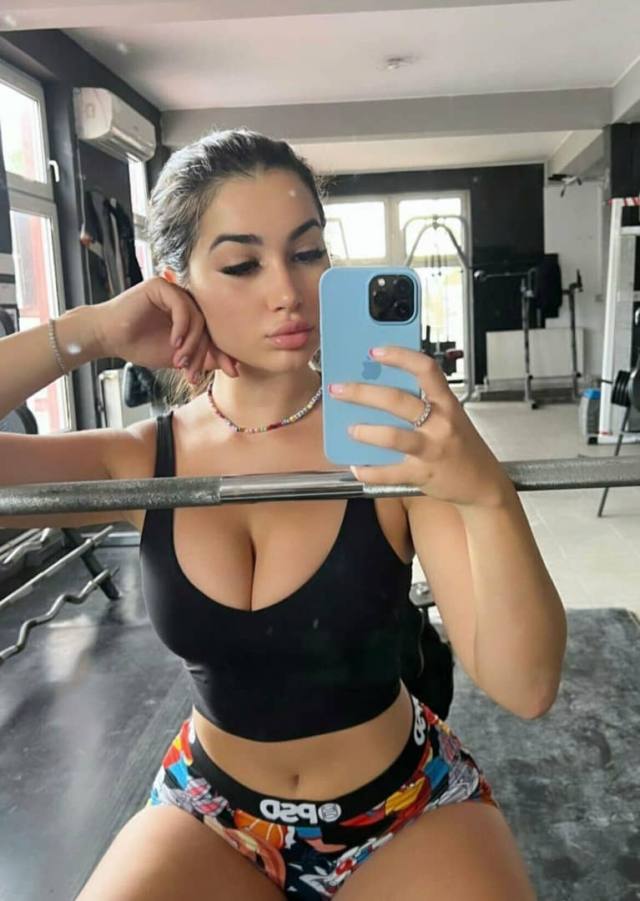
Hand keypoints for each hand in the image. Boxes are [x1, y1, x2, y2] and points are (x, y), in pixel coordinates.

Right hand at [93, 276, 237, 381]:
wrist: (108, 339)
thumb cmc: (139, 346)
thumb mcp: (178, 357)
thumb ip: (202, 357)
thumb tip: (232, 365)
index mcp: (190, 315)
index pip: (214, 332)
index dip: (224, 352)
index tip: (233, 371)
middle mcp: (185, 301)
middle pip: (209, 326)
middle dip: (204, 353)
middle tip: (193, 373)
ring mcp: (173, 291)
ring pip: (198, 318)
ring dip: (192, 343)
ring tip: (180, 361)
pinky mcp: (161, 286)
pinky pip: (182, 306)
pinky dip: (182, 327)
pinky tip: (174, 343)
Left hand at [329, 346, 513, 507]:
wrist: (485, 484)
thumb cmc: (462, 447)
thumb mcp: (450, 418)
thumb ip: (424, 405)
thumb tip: (379, 392)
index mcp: (447, 403)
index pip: (426, 369)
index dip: (399, 356)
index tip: (374, 351)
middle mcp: (440, 423)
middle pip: (397, 401)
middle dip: (363, 393)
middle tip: (339, 389)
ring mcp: (432, 449)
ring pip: (393, 436)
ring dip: (366, 432)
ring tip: (349, 430)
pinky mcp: (423, 474)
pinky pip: (390, 473)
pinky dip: (369, 470)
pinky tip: (357, 466)